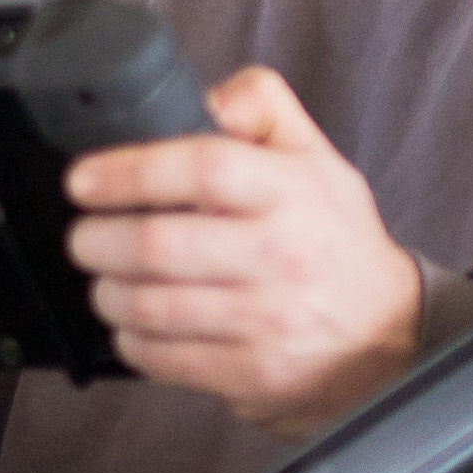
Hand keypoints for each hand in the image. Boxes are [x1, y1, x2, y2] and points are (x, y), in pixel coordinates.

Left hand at [63, 66, 426, 433]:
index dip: (129, 172)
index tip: (84, 180)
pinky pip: (164, 358)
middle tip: (84, 236)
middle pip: (159, 244)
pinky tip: (132, 322)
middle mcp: (282, 255)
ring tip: (104, 278)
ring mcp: (266, 321)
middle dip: (97, 240)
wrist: (388, 336)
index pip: (203, 168)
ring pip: (151, 305)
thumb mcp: (316, 160)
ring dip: (107, 291)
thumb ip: (264, 107)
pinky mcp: (251, 374)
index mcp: (294, 193)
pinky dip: (131, 339)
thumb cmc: (336, 242)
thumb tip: (211, 98)